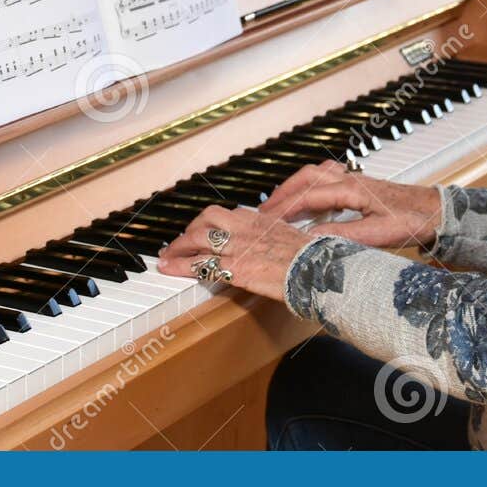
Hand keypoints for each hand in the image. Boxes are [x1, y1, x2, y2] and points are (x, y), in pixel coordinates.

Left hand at [158, 206, 314, 302]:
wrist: (318, 271)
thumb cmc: (311, 259)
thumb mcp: (292, 238)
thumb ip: (276, 237)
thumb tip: (272, 243)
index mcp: (260, 220)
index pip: (227, 214)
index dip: (210, 222)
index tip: (203, 230)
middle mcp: (245, 228)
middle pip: (207, 219)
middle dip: (190, 230)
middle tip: (180, 241)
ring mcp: (238, 247)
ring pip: (198, 239)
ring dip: (179, 246)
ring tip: (168, 255)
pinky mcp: (234, 268)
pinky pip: (200, 264)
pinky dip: (180, 265)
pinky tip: (169, 268)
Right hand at [256, 160, 441, 250]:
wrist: (435, 211)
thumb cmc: (413, 221)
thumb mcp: (377, 234)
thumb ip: (343, 236)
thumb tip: (311, 240)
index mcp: (351, 189)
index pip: (307, 197)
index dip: (284, 209)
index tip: (266, 222)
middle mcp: (350, 179)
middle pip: (305, 179)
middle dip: (282, 195)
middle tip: (263, 213)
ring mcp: (355, 179)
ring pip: (315, 175)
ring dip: (294, 188)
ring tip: (279, 206)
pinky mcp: (360, 185)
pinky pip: (327, 178)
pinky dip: (310, 186)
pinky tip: (309, 201)